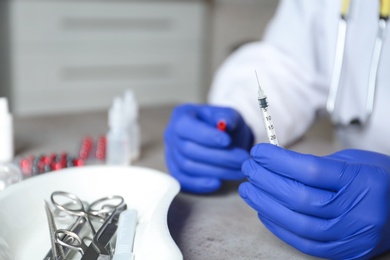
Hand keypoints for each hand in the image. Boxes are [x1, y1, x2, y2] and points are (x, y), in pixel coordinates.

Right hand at [164, 104, 253, 193]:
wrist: (219, 137)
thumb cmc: (222, 124)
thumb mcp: (228, 115)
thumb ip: (228, 117)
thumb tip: (226, 123)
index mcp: (181, 115)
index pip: (185, 126)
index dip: (205, 136)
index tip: (228, 142)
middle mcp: (171, 135)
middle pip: (188, 149)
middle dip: (218, 156)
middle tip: (242, 160)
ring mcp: (171, 154)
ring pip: (188, 166)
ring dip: (215, 171)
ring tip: (239, 171)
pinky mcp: (175, 171)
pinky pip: (184, 181)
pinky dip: (200, 184)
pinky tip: (218, 183)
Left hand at [239, 143, 389, 258]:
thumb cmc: (375, 178)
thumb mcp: (352, 161)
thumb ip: (316, 165)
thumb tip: (275, 164)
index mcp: (361, 180)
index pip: (310, 170)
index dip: (278, 160)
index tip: (258, 152)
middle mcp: (358, 211)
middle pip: (300, 197)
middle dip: (266, 181)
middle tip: (249, 168)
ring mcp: (351, 235)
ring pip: (299, 223)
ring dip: (266, 205)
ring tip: (249, 189)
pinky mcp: (344, 252)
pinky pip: (305, 243)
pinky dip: (279, 227)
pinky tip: (263, 212)